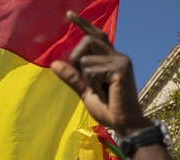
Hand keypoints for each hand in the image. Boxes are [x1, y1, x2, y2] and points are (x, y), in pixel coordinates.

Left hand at [50, 12, 150, 136]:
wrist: (124, 124)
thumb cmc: (109, 110)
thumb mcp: (86, 92)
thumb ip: (73, 78)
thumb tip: (55, 63)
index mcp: (112, 60)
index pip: (96, 36)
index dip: (83, 24)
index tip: (68, 14)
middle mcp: (118, 56)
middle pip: (86, 42)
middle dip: (78, 61)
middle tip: (91, 83)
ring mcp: (121, 61)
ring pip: (86, 60)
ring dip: (88, 80)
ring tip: (103, 92)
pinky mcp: (121, 69)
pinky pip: (92, 71)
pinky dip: (94, 86)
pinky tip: (107, 95)